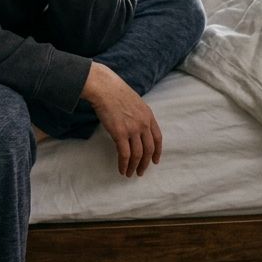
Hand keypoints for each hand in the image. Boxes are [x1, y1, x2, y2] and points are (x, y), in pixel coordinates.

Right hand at [81, 61, 161, 176]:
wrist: (104, 87)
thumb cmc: (115, 91)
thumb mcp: (134, 101)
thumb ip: (137, 114)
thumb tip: (134, 125)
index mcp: (148, 115)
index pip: (157, 138)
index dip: (157, 151)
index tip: (155, 160)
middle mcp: (143, 124)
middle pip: (148, 149)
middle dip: (145, 163)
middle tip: (141, 172)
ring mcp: (133, 129)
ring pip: (137, 154)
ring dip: (134, 166)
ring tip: (130, 174)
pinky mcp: (120, 133)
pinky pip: (124, 154)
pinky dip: (124, 164)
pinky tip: (121, 169)